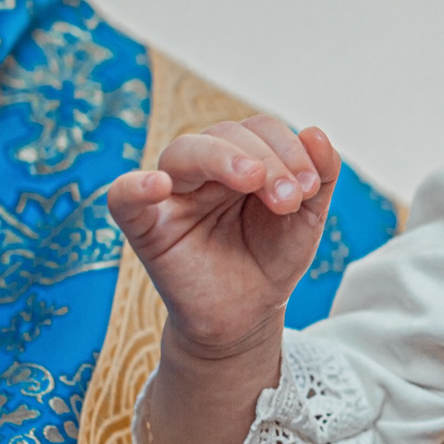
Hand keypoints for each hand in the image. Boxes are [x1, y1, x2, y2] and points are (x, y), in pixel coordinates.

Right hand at [106, 116, 339, 359]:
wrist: (247, 314)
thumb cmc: (271, 258)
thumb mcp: (307, 218)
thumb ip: (320, 176)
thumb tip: (315, 132)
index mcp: (241, 159)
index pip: (259, 129)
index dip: (289, 147)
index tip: (310, 187)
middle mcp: (203, 169)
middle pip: (225, 133)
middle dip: (265, 160)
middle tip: (287, 199)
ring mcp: (172, 195)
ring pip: (183, 151)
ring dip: (222, 158)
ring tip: (253, 180)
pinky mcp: (145, 227)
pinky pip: (123, 198)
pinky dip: (135, 187)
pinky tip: (159, 186)